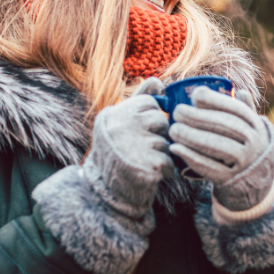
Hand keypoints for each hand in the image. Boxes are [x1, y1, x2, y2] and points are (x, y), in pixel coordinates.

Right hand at [83, 77, 175, 219]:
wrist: (104, 193)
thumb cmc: (117, 153)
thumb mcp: (121, 122)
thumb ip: (139, 99)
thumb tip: (158, 80)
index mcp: (114, 114)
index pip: (150, 103)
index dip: (150, 118)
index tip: (138, 131)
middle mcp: (121, 127)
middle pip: (160, 121)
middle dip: (158, 135)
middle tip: (141, 148)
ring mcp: (133, 146)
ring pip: (166, 142)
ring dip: (160, 154)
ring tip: (142, 161)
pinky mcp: (146, 166)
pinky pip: (170, 161)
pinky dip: (165, 170)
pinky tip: (149, 173)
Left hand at [168, 87, 273, 210]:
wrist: (255, 182)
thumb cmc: (246, 147)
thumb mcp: (251, 129)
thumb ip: (245, 110)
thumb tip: (239, 91)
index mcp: (257, 126)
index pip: (236, 110)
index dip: (216, 100)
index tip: (195, 95)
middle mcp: (255, 143)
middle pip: (225, 126)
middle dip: (198, 117)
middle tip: (177, 112)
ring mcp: (244, 163)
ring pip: (217, 146)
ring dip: (192, 136)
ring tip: (173, 129)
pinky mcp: (230, 179)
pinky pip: (209, 167)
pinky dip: (190, 157)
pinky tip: (175, 148)